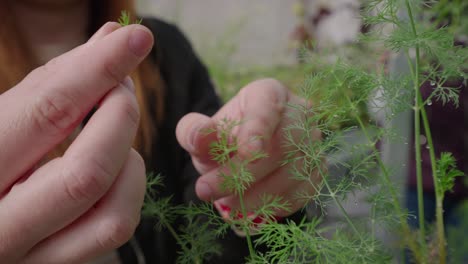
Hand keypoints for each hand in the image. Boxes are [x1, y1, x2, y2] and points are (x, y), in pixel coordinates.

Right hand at [0, 22, 152, 262]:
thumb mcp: (2, 117)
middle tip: (122, 85)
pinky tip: (114, 167)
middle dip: (120, 115)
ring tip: (111, 131)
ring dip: (127, 157)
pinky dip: (128, 187)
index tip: (135, 38)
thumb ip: (52, 83)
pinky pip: (115, 228)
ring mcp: (30, 254)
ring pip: (111, 212)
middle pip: (88, 171)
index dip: (97, 70)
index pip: (46, 113)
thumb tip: (112, 38)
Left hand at [176, 79, 320, 217]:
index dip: (258, 130)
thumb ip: (195, 132)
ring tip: (228, 204)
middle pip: (282, 145)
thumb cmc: (225, 139)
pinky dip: (276, 204)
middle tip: (207, 191)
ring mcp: (314, 142)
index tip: (247, 152)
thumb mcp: (204, 134)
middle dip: (244, 174)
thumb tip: (199, 137)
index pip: (266, 109)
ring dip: (258, 195)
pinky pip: (302, 191)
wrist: (247, 156)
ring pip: (294, 172)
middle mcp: (299, 113)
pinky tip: (252, 207)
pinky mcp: (318, 169)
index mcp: (268, 94)